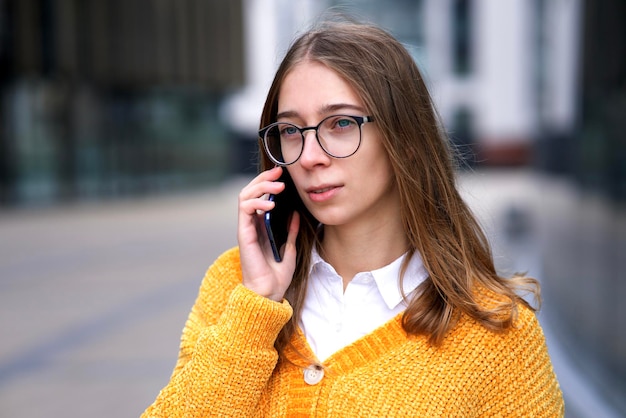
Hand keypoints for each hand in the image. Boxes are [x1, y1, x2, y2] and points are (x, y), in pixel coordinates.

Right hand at [237, 167, 299, 301]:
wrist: (269, 292)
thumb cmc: (277, 276)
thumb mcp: (290, 249)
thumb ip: (292, 232)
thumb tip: (296, 215)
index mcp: (260, 226)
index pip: (259, 196)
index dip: (268, 182)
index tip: (282, 174)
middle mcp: (251, 224)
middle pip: (250, 192)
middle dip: (263, 178)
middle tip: (279, 171)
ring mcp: (246, 228)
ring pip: (245, 196)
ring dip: (260, 186)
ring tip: (277, 186)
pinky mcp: (244, 234)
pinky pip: (245, 210)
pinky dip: (256, 202)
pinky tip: (271, 203)